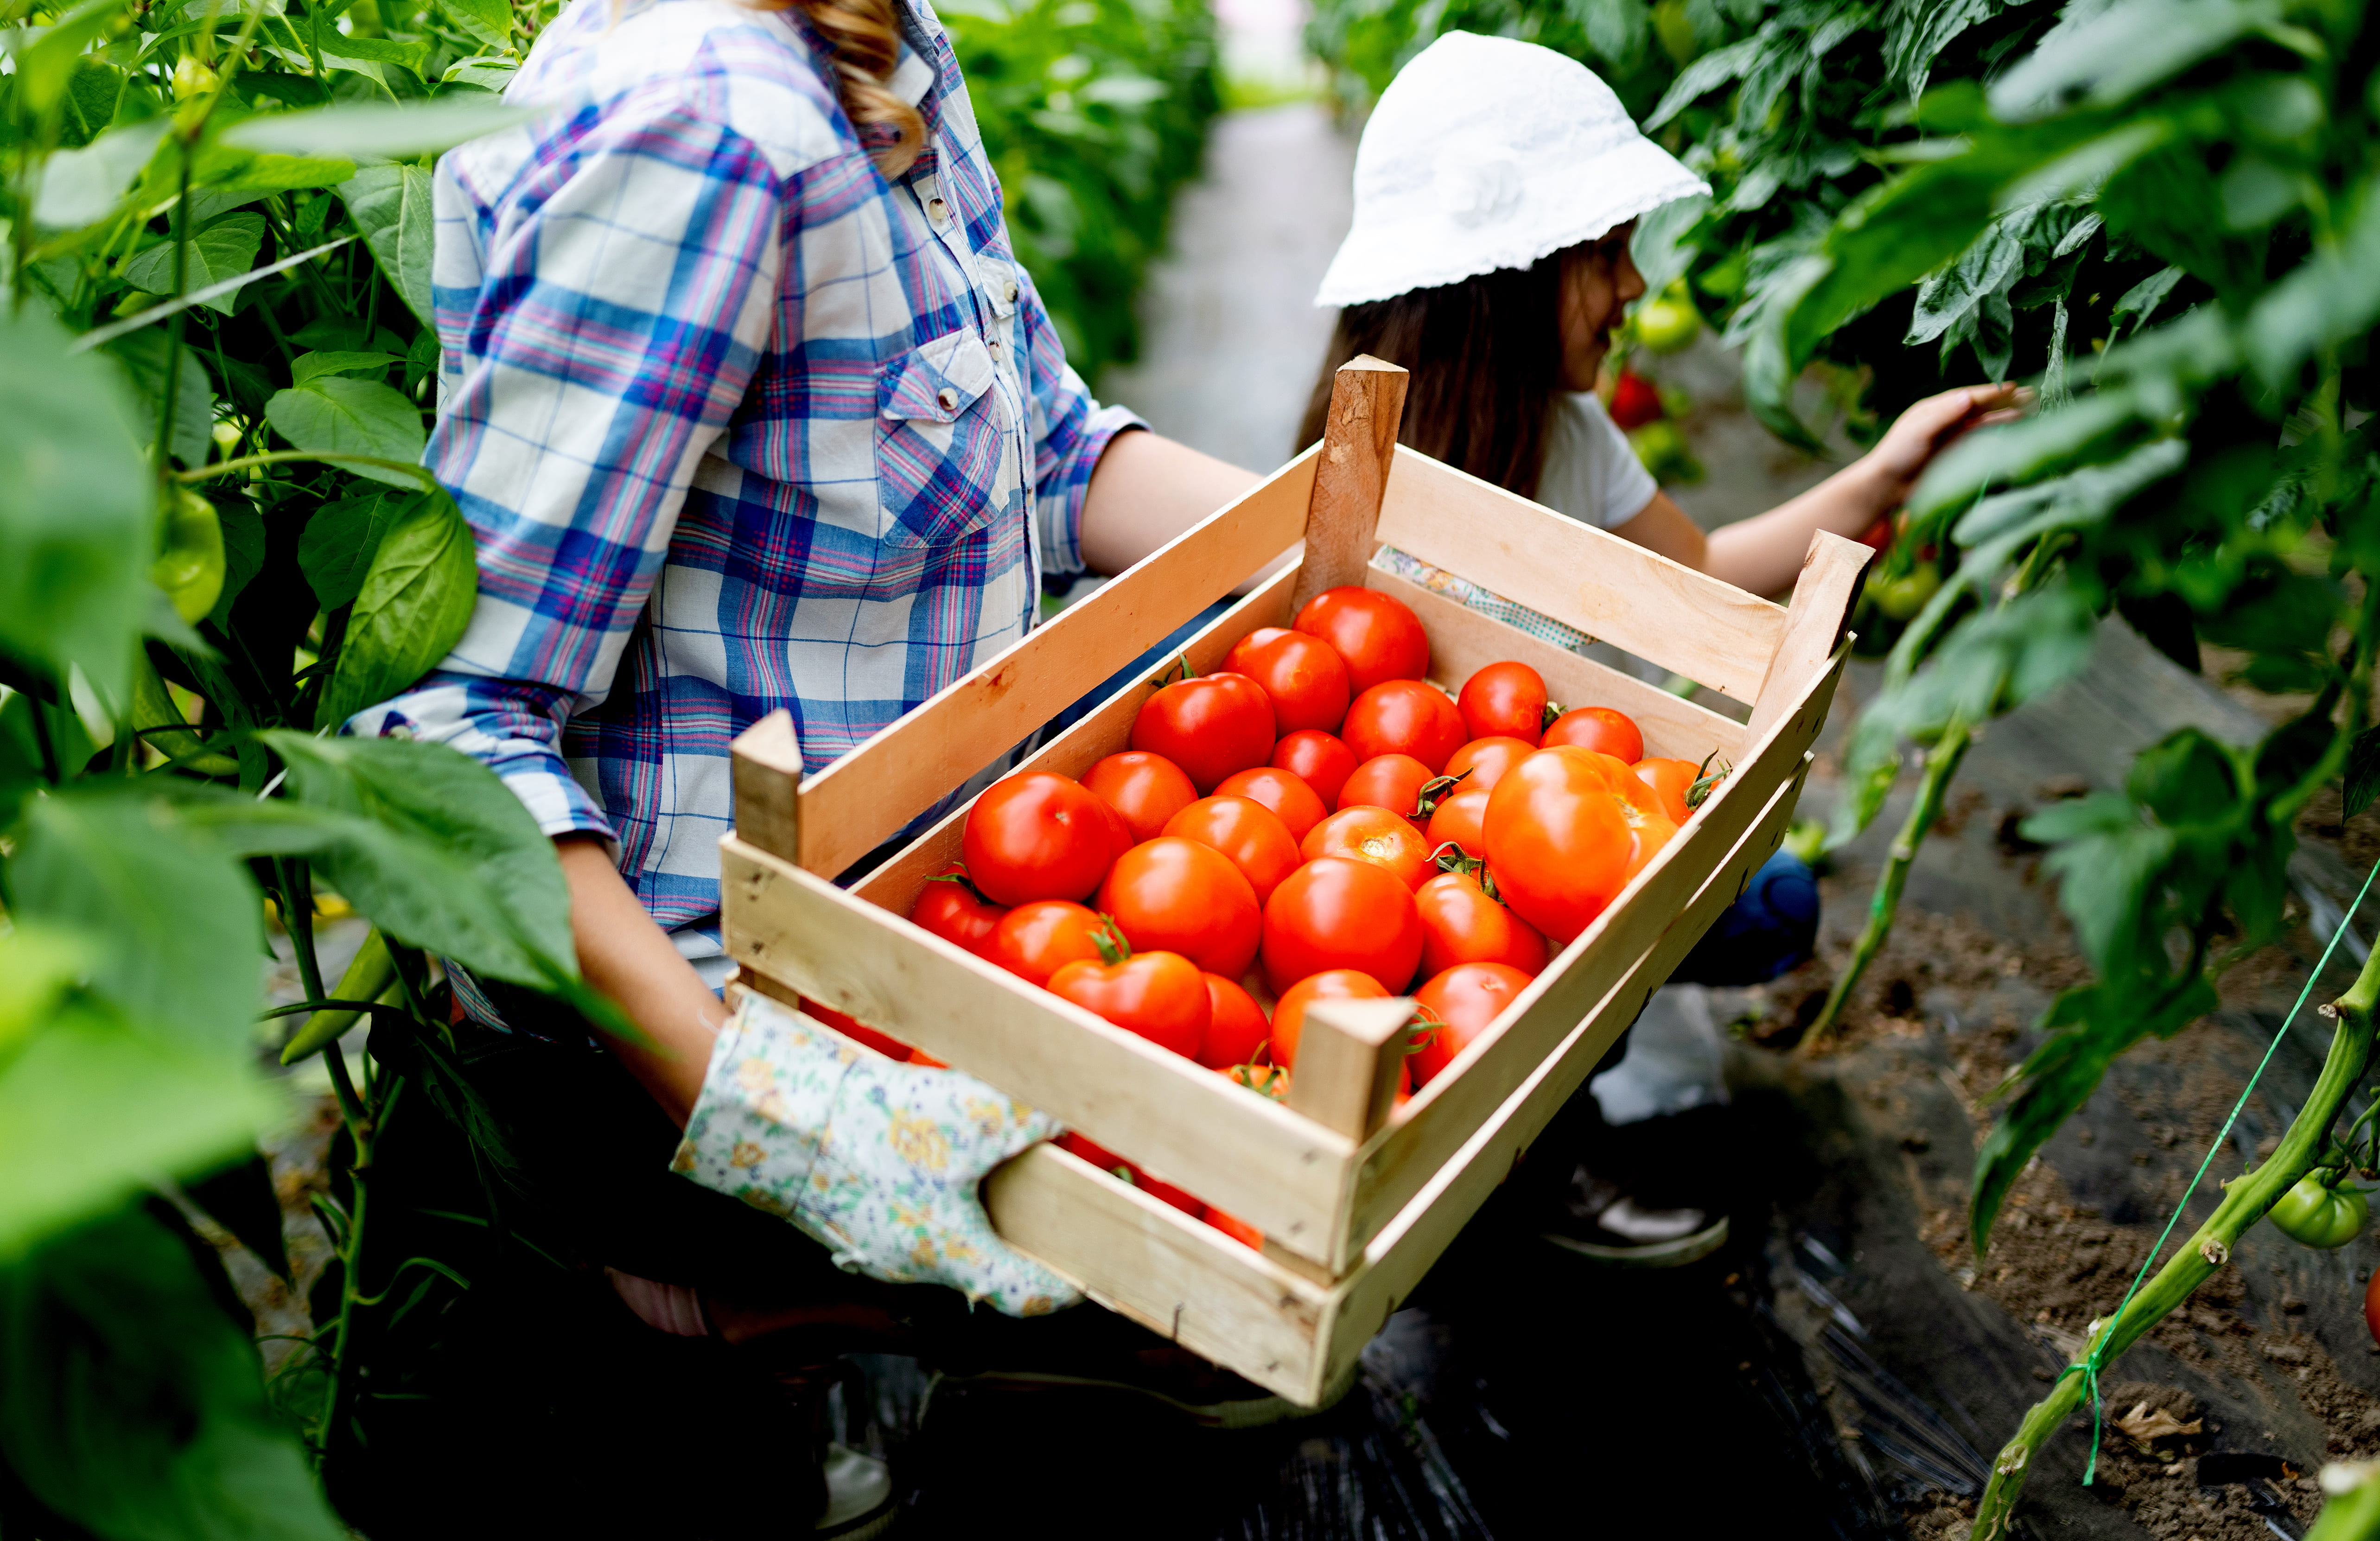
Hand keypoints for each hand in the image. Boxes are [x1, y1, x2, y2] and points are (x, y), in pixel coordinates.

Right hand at [672, 992, 1081, 1316]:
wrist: (785, 1119)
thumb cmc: (875, 1130)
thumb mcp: (973, 1116)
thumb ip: (1030, 1121)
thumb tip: (1066, 1121)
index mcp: (953, 1257)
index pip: (1028, 1296)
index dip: (1069, 1287)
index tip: (1094, 1269)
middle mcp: (914, 1266)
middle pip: (987, 1265)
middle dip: (1022, 1235)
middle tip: (1052, 1203)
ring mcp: (878, 1245)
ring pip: (944, 1237)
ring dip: (972, 1208)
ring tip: (991, 1163)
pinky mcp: (851, 1217)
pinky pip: (906, 1213)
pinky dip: (930, 1188)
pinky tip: (929, 1144)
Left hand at [1860, 384, 2027, 510]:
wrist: (1887, 486)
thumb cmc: (1897, 455)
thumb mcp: (1919, 431)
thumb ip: (1944, 415)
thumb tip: (1969, 398)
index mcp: (1934, 409)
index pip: (1968, 397)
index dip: (1991, 392)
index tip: (2013, 387)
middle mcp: (1945, 419)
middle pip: (1980, 407)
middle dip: (2005, 400)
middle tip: (2032, 394)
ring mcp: (1952, 436)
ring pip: (1984, 422)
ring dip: (2005, 415)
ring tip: (2030, 409)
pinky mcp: (1955, 454)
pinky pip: (1980, 439)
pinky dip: (1997, 433)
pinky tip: (2013, 428)